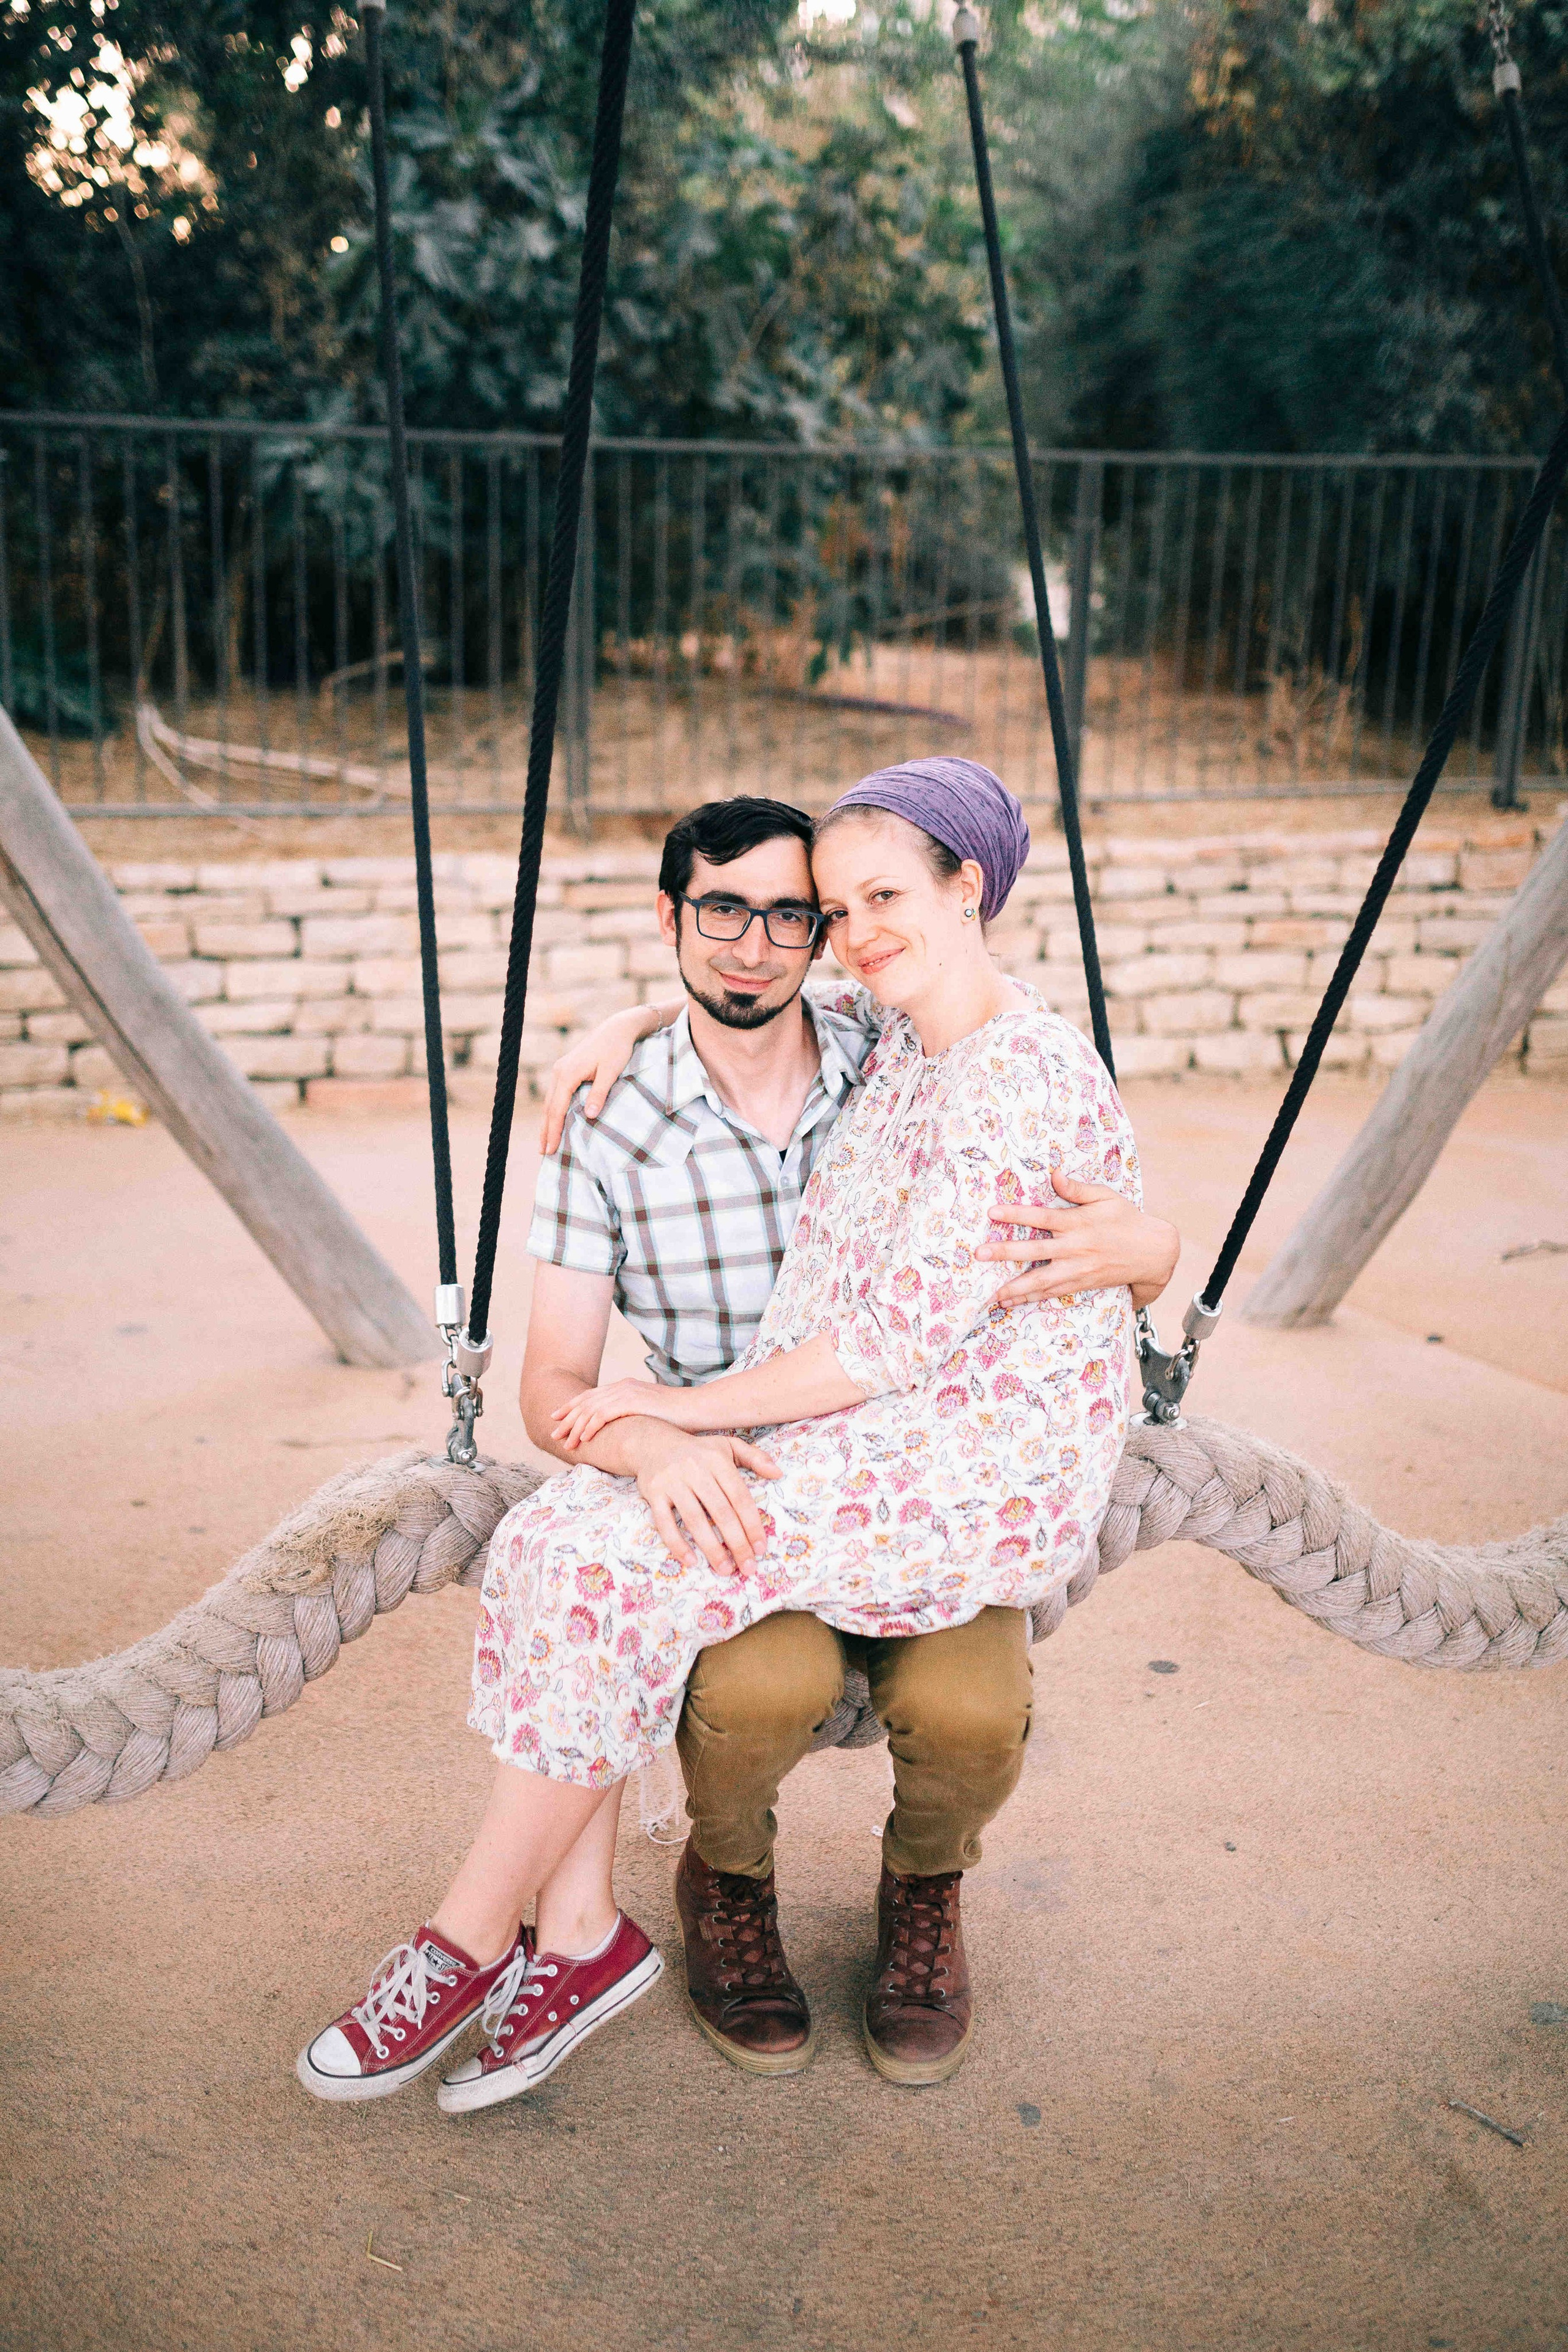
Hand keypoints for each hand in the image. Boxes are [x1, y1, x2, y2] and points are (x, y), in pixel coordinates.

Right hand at [538, 1006, 657, 1155]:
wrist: (616, 1029)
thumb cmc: (616, 1049)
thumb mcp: (611, 1072)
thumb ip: (599, 1093)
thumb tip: (589, 1116)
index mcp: (568, 1074)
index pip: (557, 1109)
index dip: (554, 1130)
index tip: (552, 1149)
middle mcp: (559, 1072)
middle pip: (549, 1107)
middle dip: (546, 1130)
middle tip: (544, 1152)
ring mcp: (560, 1070)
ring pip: (550, 1101)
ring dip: (547, 1122)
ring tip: (545, 1142)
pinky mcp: (565, 1069)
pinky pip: (555, 1094)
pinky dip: (553, 1110)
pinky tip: (554, 1120)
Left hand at [552, 1376, 697, 1452]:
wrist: (698, 1408)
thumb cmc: (679, 1418)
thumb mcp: (650, 1416)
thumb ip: (634, 1419)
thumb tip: (623, 1433)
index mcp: (626, 1388)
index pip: (592, 1396)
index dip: (572, 1407)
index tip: (558, 1419)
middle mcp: (623, 1386)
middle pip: (586, 1401)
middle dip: (567, 1418)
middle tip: (553, 1433)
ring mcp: (627, 1392)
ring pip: (591, 1409)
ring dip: (575, 1427)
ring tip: (566, 1442)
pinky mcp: (633, 1402)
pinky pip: (604, 1414)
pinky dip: (591, 1426)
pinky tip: (584, 1438)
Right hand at [629, 1428, 781, 1573]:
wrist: (653, 1444)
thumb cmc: (698, 1451)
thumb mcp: (728, 1446)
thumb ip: (755, 1457)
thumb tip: (778, 1473)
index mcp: (717, 1460)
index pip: (740, 1496)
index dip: (752, 1524)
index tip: (761, 1548)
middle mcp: (695, 1469)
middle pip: (720, 1511)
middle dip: (737, 1542)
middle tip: (748, 1567)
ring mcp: (672, 1481)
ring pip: (694, 1519)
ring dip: (711, 1548)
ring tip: (725, 1569)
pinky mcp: (653, 1492)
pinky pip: (664, 1522)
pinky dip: (677, 1543)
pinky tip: (691, 1561)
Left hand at [977, 1171, 1179, 1308]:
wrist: (1151, 1252)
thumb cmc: (1125, 1219)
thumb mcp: (1105, 1197)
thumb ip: (1077, 1189)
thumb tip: (1055, 1174)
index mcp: (1077, 1222)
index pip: (1041, 1216)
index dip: (1016, 1214)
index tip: (992, 1212)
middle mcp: (1074, 1247)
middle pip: (1034, 1250)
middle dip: (1005, 1252)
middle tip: (979, 1253)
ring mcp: (1077, 1268)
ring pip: (1041, 1279)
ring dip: (1014, 1286)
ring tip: (990, 1293)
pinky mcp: (1080, 1283)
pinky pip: (1051, 1292)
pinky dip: (1030, 1297)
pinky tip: (1010, 1302)